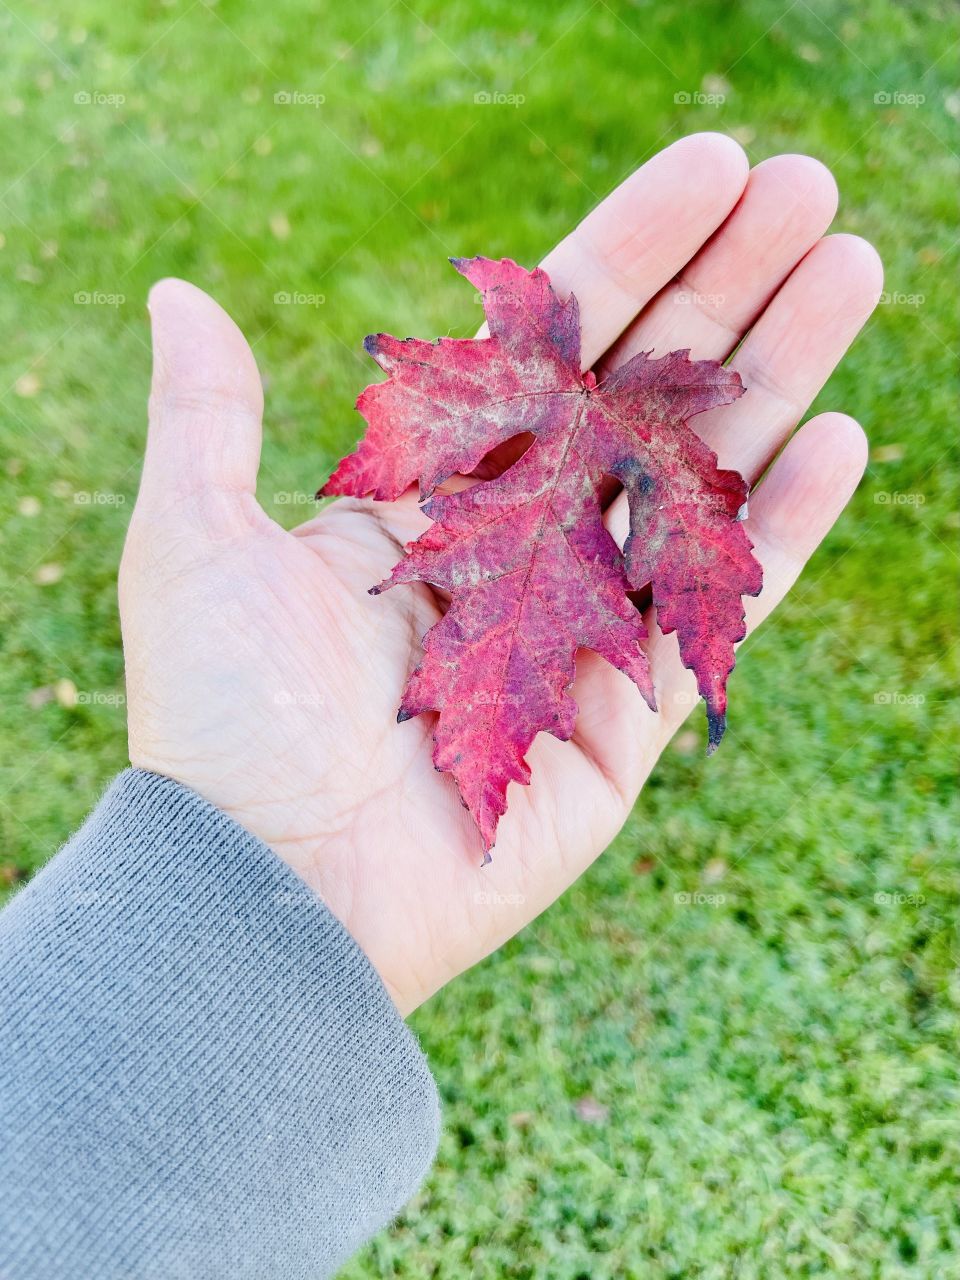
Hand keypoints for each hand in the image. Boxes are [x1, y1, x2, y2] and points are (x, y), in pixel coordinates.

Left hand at [120, 133, 881, 1013]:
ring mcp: (583, 621)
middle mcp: (515, 540)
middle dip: (724, 288)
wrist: (273, 887)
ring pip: (698, 477)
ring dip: (777, 374)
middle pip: (639, 390)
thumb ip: (207, 418)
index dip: (627, 250)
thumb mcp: (192, 546)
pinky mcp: (629, 713)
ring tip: (852, 268)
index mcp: (428, 487)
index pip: (545, 341)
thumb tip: (178, 296)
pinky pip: (720, 605)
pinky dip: (780, 527)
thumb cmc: (225, 719)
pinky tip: (839, 436)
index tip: (710, 165)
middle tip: (808, 187)